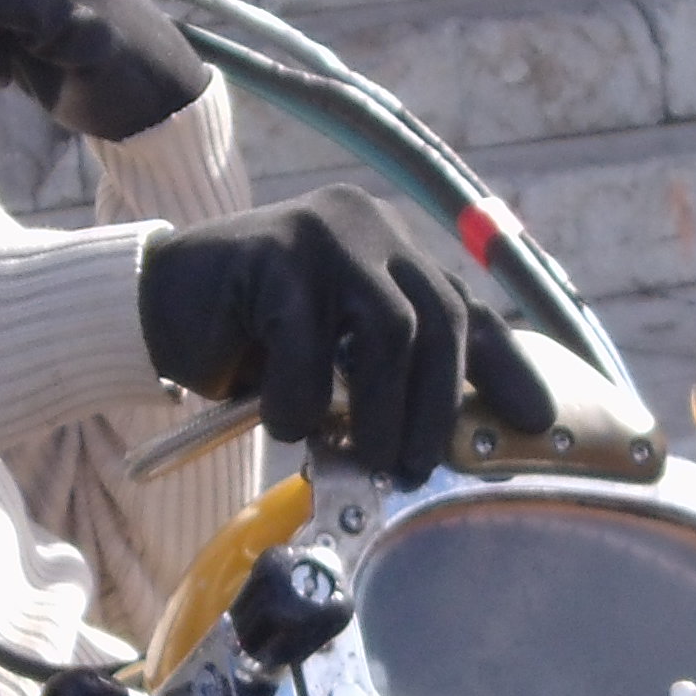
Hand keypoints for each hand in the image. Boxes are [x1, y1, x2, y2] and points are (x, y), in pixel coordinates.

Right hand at [137, 189, 555, 480]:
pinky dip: (302, 397)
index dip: (505, 366)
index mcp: (394, 251)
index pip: (465, 306)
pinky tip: (283, 423)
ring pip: (387, 328)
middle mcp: (369, 229)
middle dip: (434, 406)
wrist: (158, 305)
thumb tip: (440, 445)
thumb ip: (387, 375)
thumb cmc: (255, 343)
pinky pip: (307, 339)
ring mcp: (324, 233)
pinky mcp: (272, 250)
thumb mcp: (337, 356)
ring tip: (359, 457)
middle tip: (411, 466)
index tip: (537, 421)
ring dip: (379, 409)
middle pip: (437, 318)